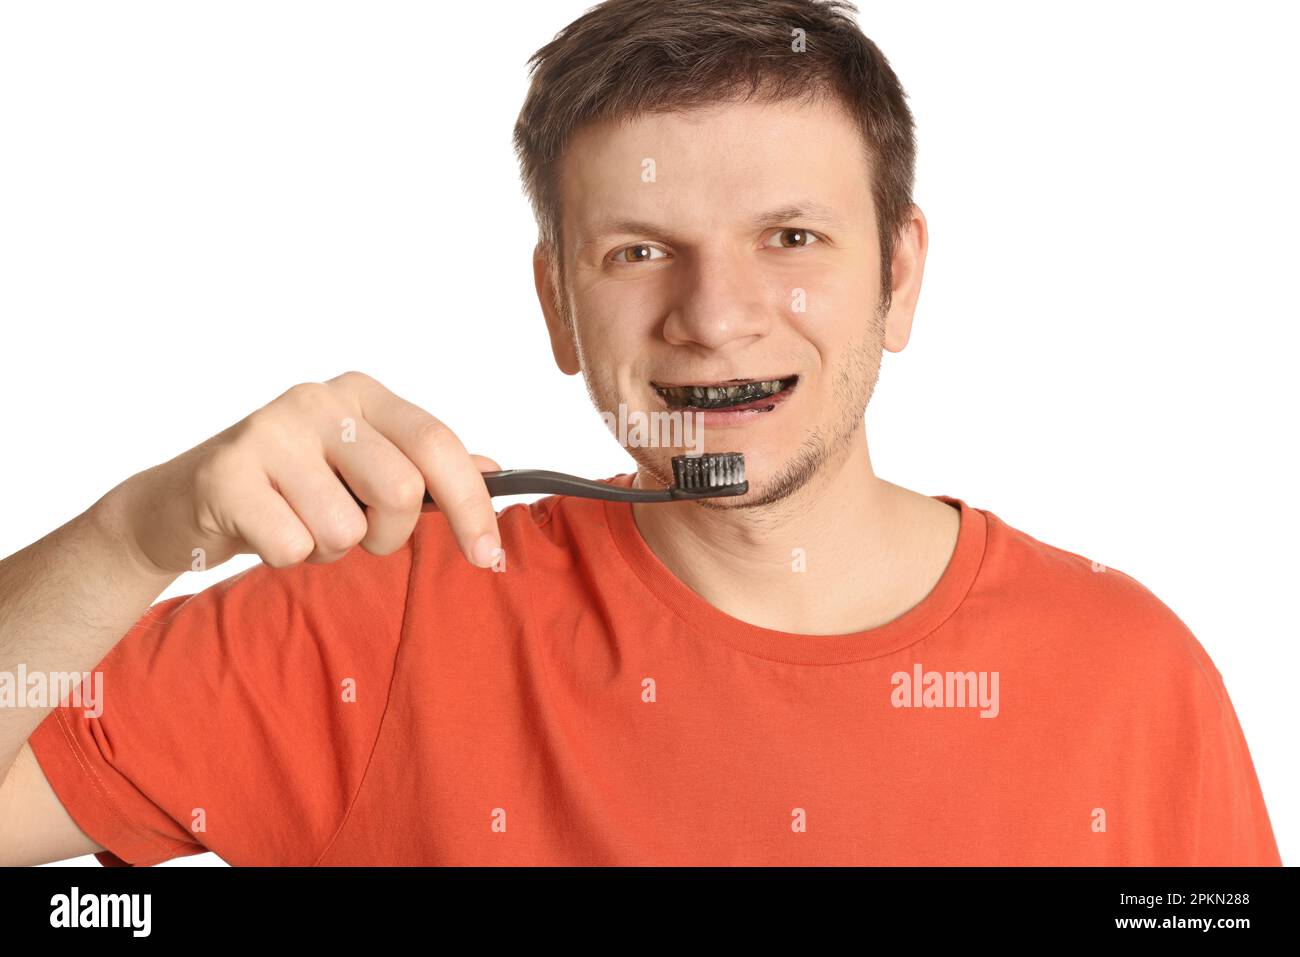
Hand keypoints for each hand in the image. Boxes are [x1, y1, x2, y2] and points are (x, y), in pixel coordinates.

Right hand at [113, 371, 501, 574]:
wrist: (184, 502)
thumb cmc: (289, 488)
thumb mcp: (361, 468)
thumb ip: (423, 467)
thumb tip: (494, 470)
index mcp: (363, 394)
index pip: (438, 445)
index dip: (473, 506)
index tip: (490, 557)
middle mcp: (320, 400)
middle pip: (401, 493)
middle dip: (386, 536)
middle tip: (353, 530)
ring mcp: (270, 430)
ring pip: (346, 529)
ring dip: (329, 549)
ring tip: (298, 523)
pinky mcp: (227, 472)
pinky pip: (295, 547)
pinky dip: (287, 557)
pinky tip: (263, 529)